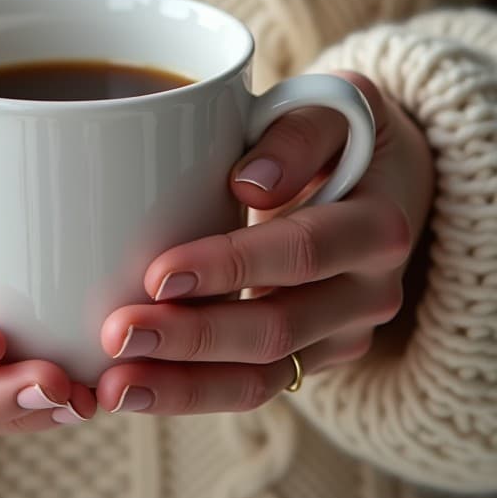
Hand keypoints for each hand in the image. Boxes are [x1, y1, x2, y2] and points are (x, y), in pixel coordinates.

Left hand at [96, 72, 433, 415]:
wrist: (383, 181)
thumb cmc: (341, 132)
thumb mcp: (334, 105)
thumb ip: (298, 133)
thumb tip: (250, 183)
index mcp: (378, 227)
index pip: (301, 252)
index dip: (231, 266)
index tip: (157, 274)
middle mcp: (370, 293)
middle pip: (277, 328)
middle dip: (192, 337)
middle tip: (117, 334)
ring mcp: (341, 335)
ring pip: (264, 378)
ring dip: (184, 387)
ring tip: (114, 386)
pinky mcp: (311, 358)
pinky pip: (253, 386)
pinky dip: (192, 392)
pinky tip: (135, 388)